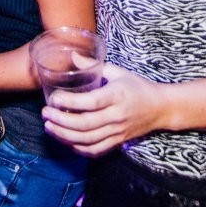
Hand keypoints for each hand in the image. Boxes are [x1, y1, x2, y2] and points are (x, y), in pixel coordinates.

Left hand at [40, 63, 167, 156]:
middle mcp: (117, 116)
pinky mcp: (117, 142)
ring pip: (87, 140)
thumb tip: (72, 56)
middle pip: (85, 124)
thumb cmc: (137, 87)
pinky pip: (95, 150)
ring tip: (49, 126)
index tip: (53, 98)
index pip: (91, 102)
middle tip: (45, 113)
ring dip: (64, 135)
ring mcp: (117, 132)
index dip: (70, 102)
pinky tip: (64, 139)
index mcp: (117, 96)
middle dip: (61, 120)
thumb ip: (94, 66)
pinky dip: (77, 148)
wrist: (160, 108)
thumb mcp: (118, 72)